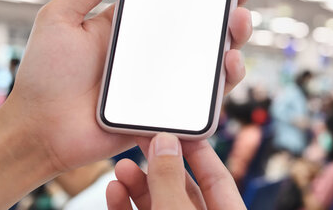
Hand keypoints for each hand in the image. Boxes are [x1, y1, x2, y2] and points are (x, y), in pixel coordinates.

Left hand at [5, 0, 262, 171]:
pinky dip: (224, 82)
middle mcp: (158, 52)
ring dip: (236, 38)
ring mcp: (166, 82)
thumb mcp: (61, 19)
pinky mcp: (169, 112)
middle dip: (235, 1)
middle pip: (207, 26)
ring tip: (239, 22)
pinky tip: (229, 63)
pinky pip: (205, 99)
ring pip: (215, 60)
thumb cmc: (44, 75)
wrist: (38, 129)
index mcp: (137, 26)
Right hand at [106, 133, 245, 209]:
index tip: (177, 130)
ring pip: (158, 202)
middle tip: (143, 140)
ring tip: (122, 166)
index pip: (217, 178)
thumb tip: (165, 143)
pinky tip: (115, 189)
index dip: (198, 151)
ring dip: (138, 184)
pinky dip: (125, 204)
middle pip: (183, 188)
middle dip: (160, 164)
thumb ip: (170, 180)